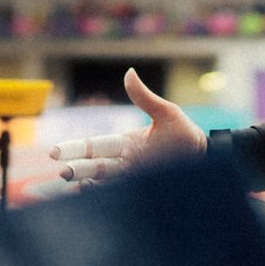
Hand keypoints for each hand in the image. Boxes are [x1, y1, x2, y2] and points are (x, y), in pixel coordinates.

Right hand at [48, 68, 203, 183]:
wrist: (209, 158)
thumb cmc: (187, 136)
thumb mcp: (166, 113)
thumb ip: (144, 97)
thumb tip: (129, 72)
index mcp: (127, 144)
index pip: (95, 147)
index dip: (75, 148)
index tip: (55, 152)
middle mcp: (126, 162)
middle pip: (96, 165)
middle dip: (78, 167)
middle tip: (61, 170)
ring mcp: (134, 177)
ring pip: (106, 180)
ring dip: (89, 181)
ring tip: (73, 182)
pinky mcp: (144, 188)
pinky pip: (121, 192)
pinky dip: (107, 193)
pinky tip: (94, 192)